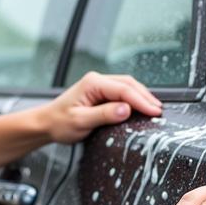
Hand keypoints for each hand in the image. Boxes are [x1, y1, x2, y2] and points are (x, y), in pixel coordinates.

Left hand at [39, 72, 162, 143]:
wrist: (46, 123)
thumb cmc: (59, 122)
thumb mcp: (81, 121)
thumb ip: (103, 114)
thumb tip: (125, 109)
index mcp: (93, 84)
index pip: (124, 90)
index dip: (141, 101)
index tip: (154, 111)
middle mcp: (97, 81)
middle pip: (129, 85)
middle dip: (146, 97)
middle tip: (159, 111)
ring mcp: (99, 85)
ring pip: (127, 87)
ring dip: (142, 96)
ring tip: (154, 108)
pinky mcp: (100, 93)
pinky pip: (121, 92)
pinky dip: (134, 98)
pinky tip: (141, 106)